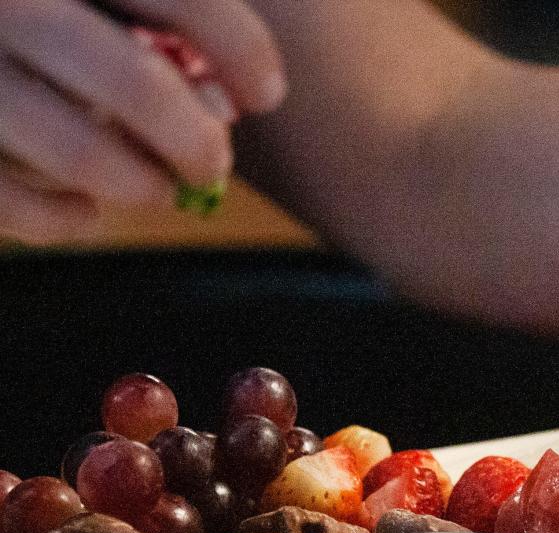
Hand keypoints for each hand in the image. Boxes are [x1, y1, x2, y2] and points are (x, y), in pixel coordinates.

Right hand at [0, 0, 285, 241]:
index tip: (267, 93)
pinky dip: (63, 219)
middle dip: (195, 140)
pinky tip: (84, 213)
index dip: (239, 47)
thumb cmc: (30, 17)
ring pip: (79, 151)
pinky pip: (10, 199)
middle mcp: (7, 4)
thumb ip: (155, 15)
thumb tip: (233, 97)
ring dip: (140, 185)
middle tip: (211, 165)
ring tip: (157, 187)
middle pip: (135, 84)